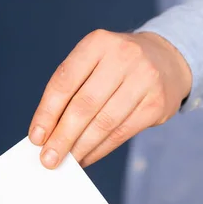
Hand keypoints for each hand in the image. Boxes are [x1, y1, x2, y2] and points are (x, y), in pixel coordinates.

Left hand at [29, 30, 191, 168]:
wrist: (167, 60)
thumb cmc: (118, 65)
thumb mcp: (94, 60)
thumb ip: (72, 89)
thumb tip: (47, 132)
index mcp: (98, 42)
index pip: (65, 81)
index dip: (47, 112)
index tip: (35, 137)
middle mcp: (123, 56)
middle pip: (84, 105)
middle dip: (63, 136)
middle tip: (48, 158)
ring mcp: (144, 79)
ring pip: (104, 122)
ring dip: (81, 147)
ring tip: (66, 161)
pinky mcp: (156, 102)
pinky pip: (122, 132)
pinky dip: (101, 149)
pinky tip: (87, 156)